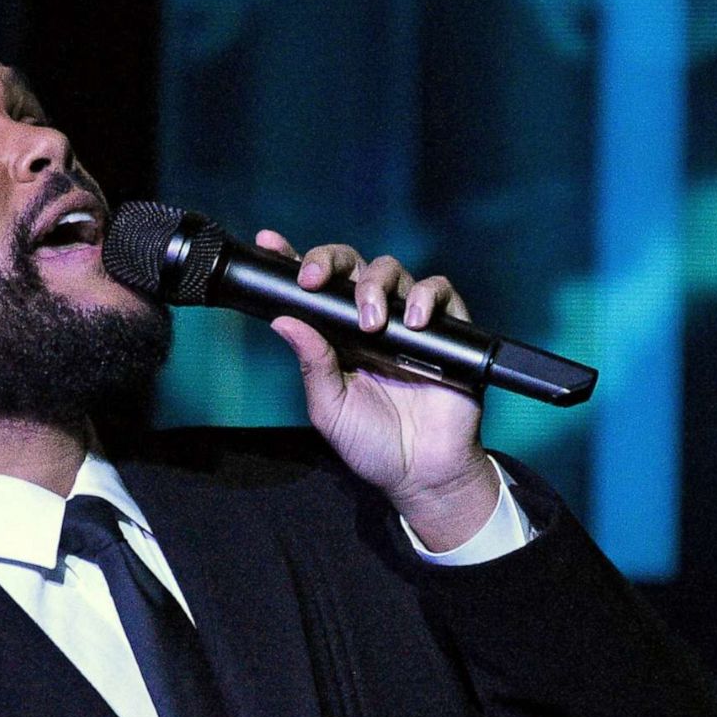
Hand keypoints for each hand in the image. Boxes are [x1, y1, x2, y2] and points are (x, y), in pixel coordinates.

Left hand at [256, 231, 499, 551]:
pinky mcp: (446, 331)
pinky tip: (413, 321)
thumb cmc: (372, 443)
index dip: (293, 260)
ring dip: (376, 286)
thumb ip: (313, 363)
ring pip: (393, 271)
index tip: (270, 243)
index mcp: (335, 334)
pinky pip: (441, 293)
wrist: (423, 474)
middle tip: (315, 281)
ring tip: (371, 324)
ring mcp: (407, 323)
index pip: (314, 288)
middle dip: (330, 262)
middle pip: (352, 266)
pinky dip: (427, 297)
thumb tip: (283, 320)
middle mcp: (369, 320)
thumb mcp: (330, 408)